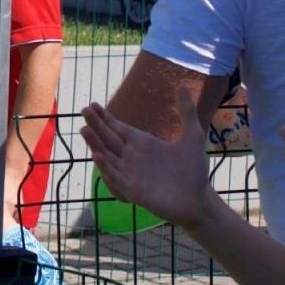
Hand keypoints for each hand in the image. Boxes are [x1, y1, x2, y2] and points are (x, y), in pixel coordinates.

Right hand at [81, 86, 214, 228]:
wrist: (199, 199)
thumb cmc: (194, 170)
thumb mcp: (192, 136)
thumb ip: (186, 111)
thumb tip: (182, 84)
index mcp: (142, 143)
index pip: (117, 128)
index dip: (104, 117)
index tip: (93, 104)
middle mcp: (132, 157)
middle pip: (108, 138)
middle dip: (96, 125)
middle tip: (84, 110)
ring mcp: (130, 173)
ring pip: (107, 156)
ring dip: (95, 144)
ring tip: (84, 129)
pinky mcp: (133, 190)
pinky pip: (116, 177)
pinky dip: (106, 167)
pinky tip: (98, 155)